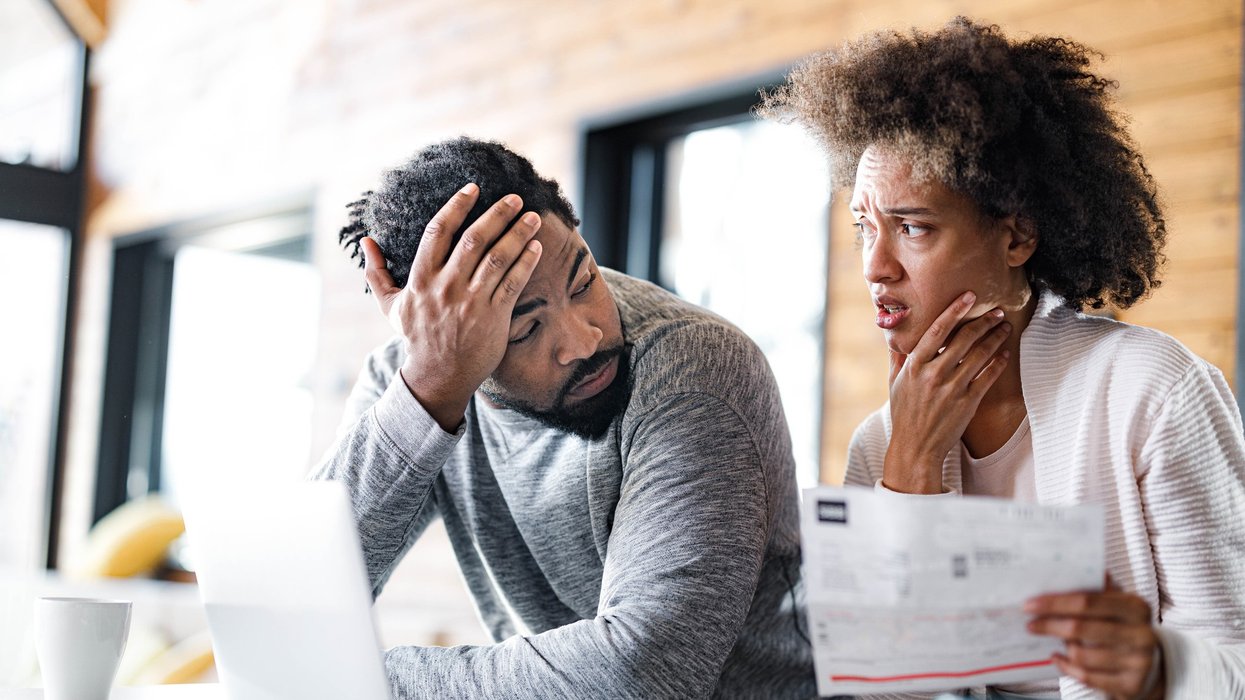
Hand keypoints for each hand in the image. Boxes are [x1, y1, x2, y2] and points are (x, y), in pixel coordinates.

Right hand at [361, 183, 543, 430]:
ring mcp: (471, 301)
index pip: (438, 231)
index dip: (457, 206)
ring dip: (517, 233)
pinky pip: (513, 282)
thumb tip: (366, 241)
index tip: (473, 188)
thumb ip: (376, 272)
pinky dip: (526, 262)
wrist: (438, 376)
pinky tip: (536, 246)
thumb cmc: (416, 337)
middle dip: (496, 214)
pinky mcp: (493, 316)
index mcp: (421, 278)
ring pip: (498, 257)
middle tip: (514, 197)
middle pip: (474, 239)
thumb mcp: (390, 306)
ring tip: (532, 216)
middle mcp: (446, 286)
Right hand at [882, 291, 1010, 492]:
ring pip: (980, 355)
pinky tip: (1004, 353)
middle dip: (984, 321)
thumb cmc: (904, 413)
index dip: (955, 310)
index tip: (969, 297)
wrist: (916, 446)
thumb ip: (898, 357)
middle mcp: (933, 374)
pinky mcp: (967, 402)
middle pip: (964, 339)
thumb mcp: (894, 383)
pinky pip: (988, 377)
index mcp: (914, 365)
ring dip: (996, 338)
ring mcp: (952, 388)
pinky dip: (998, 362)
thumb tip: (895, 334)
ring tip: (1004, 327)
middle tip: (997, 311)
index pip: (937, 330)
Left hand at [1026, 578, 1164, 698]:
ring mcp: (1138, 662)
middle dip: (1049, 625)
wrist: (1150, 664)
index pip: (1086, 601)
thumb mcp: (1115, 604)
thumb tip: (1061, 568)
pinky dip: (1067, 667)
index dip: (1054, 603)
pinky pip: (1086, 676)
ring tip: (1057, 641)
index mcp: (1135, 606)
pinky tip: (1058, 658)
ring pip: (1081, 655)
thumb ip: (1094, 589)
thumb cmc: (1121, 626)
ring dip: (1063, 648)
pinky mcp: (1132, 684)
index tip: (1029, 604)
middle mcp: (1141, 634)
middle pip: (1079, 628)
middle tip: (1029, 624)